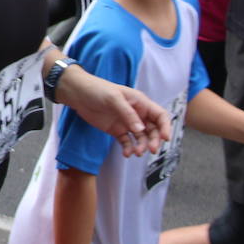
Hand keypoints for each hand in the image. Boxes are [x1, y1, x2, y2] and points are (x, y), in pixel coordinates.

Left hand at [56, 65, 170, 155]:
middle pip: (153, 130)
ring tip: (136, 152)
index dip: (165, 127)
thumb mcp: (114, 99)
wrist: (78, 94)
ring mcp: (127, 123)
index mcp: (140, 103)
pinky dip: (129, 148)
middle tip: (151, 150)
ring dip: (141, 146)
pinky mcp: (116, 130)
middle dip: (154, 140)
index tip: (165, 139)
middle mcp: (136, 113)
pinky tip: (126, 153)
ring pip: (141, 137)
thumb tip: (140, 129)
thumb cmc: (97, 89)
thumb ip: (128, 114)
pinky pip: (127, 142)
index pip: (159, 115)